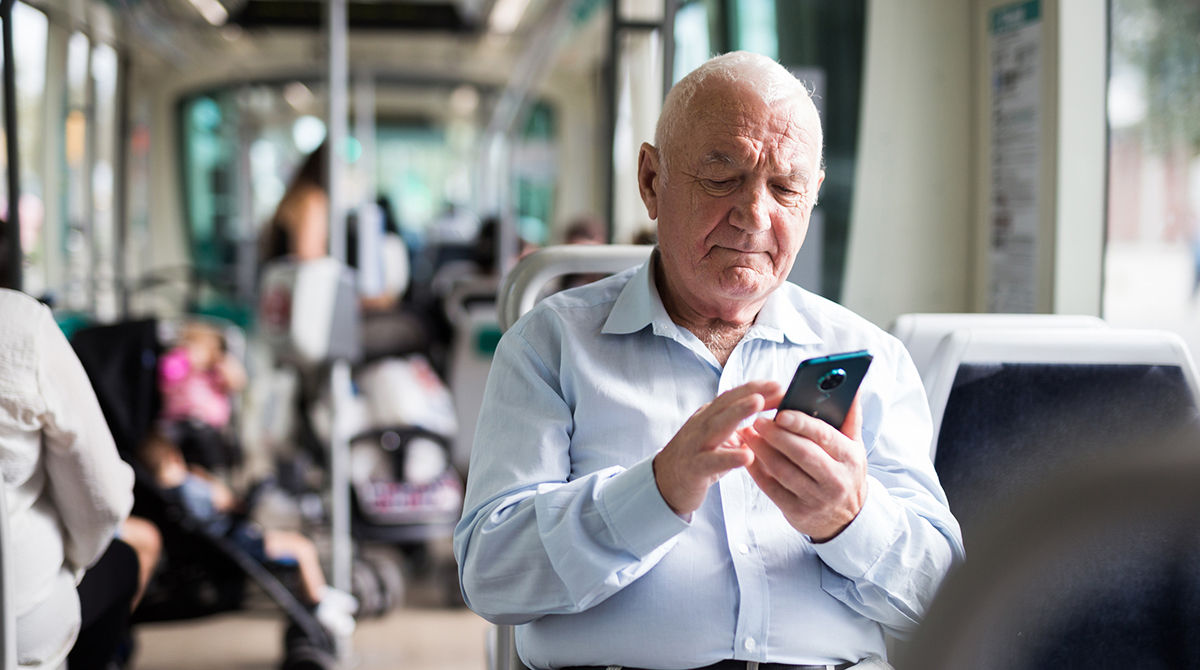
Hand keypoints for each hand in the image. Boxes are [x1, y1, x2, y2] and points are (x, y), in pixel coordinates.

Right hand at [654, 381, 783, 515]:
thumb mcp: (720, 439)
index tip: (780, 384)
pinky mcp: (694, 467)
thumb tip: (773, 419)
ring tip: (758, 403)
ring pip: (717, 424)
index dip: (756, 388)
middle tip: (776, 386)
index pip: (733, 397)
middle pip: (726, 403)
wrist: (665, 483)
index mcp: (709, 416)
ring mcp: (696, 444)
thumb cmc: (699, 459)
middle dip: (751, 392)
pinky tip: (747, 456)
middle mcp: (702, 425)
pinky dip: (729, 457)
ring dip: (738, 412)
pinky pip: (711, 461)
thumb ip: (741, 427)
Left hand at [744, 395, 866, 541]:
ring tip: (749, 434)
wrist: (847, 519)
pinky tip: (748, 456)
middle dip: (777, 436)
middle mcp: (835, 480)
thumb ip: (850, 416)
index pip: (824, 436)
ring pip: (783, 471)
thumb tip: (851, 387)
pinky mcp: (797, 512)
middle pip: (801, 454)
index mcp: (849, 457)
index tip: (780, 413)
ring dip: (762, 451)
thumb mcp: (855, 446)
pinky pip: (772, 489)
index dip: (801, 424)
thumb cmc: (846, 473)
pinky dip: (757, 471)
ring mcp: (816, 498)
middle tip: (757, 421)